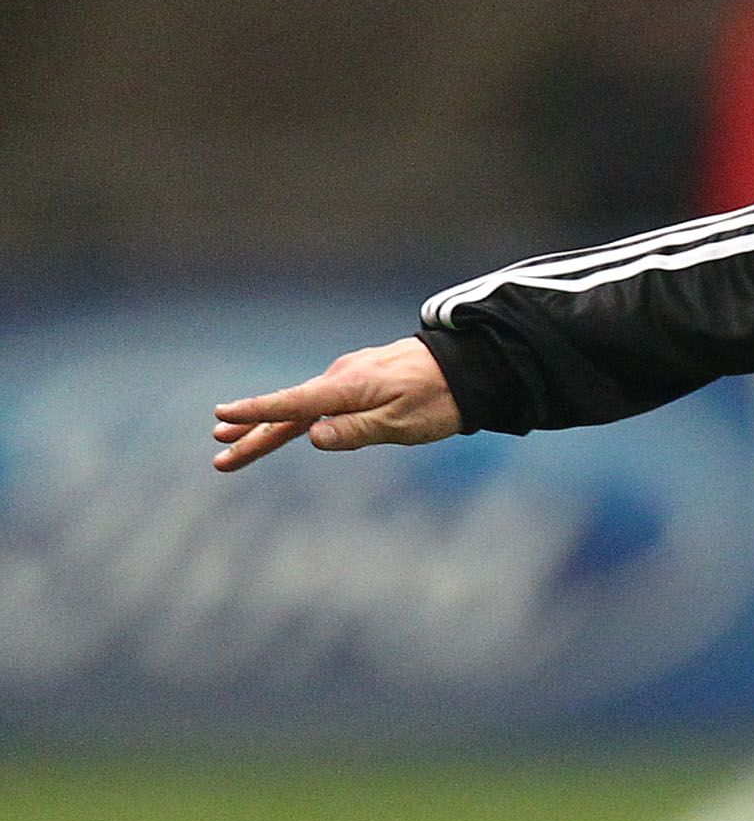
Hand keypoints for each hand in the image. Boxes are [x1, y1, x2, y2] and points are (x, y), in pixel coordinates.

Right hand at [213, 336, 462, 471]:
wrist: (467, 365)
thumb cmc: (438, 398)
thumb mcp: (400, 423)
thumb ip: (355, 431)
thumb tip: (311, 438)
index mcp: (346, 389)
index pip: (292, 405)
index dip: (255, 414)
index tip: (221, 419)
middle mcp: (340, 378)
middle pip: (289, 411)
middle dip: (252, 434)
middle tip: (220, 455)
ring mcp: (349, 377)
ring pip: (302, 406)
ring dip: (269, 425)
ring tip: (235, 440)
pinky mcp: (360, 380)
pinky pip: (321, 401)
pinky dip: (297, 414)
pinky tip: (289, 426)